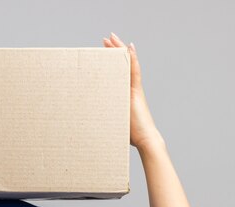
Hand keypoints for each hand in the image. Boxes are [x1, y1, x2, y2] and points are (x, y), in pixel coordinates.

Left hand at [103, 33, 162, 148]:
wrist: (145, 140)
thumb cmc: (129, 135)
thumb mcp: (113, 122)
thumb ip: (105, 117)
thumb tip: (89, 122)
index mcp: (125, 94)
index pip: (118, 73)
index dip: (113, 61)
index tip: (105, 50)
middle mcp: (131, 89)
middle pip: (122, 65)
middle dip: (114, 51)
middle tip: (106, 39)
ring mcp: (134, 89)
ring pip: (127, 64)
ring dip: (120, 50)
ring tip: (112, 38)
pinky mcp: (136, 92)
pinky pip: (134, 72)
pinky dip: (132, 59)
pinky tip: (129, 47)